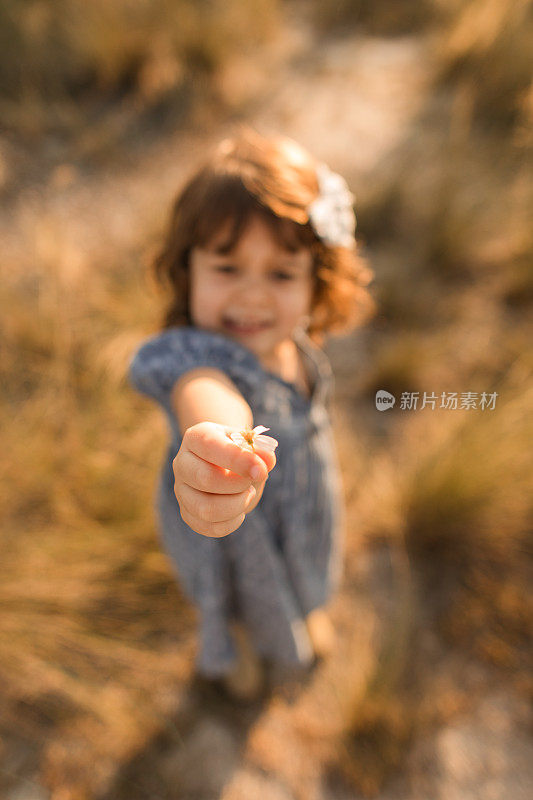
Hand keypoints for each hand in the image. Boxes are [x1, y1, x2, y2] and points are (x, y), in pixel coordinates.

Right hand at [172, 421, 276, 536]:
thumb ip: (260, 450)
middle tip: (252, 481)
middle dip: (238, 484)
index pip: (210, 446)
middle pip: (205, 479)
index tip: (261, 470)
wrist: (225, 467)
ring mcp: (181, 490)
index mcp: (196, 437)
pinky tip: (240, 510)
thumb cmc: (239, 453)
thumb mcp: (250, 445)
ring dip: (236, 505)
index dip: (237, 459)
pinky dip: (232, 522)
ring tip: (247, 495)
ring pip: (205, 509)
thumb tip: (267, 460)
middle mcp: (182, 463)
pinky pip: (209, 527)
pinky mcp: (187, 514)